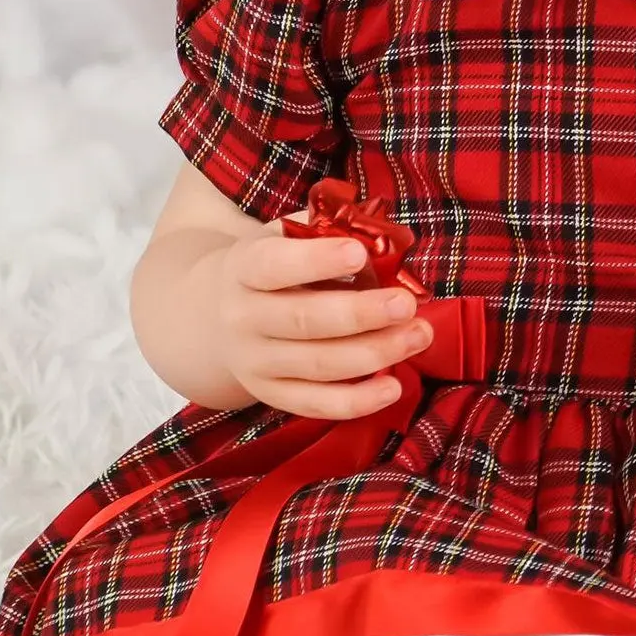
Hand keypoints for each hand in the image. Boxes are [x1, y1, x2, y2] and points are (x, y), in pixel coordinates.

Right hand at [200, 216, 435, 417]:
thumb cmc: (272, 267)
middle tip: (406, 304)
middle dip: (362, 314)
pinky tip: (394, 385)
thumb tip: (383, 239)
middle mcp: (243, 318)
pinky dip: (358, 401)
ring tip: (418, 335)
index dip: (316, 261)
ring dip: (376, 352)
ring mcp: (255, 362)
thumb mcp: (283, 237)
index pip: (275, 265)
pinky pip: (316, 404)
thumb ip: (325, 231)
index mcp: (244, 268)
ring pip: (318, 365)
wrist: (217, 315)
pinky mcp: (271, 394)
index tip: (360, 254)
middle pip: (304, 321)